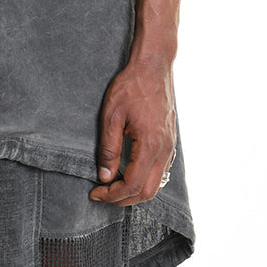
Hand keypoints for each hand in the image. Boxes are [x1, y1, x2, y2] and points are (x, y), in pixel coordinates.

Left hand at [88, 58, 176, 205]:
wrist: (153, 67)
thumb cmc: (131, 86)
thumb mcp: (111, 115)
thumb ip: (108, 149)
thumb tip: (105, 176)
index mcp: (150, 144)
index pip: (133, 184)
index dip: (113, 194)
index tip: (96, 193)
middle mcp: (165, 149)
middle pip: (148, 192)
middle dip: (124, 199)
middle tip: (103, 195)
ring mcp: (171, 146)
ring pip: (157, 184)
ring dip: (136, 192)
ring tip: (114, 188)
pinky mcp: (171, 141)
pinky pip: (161, 171)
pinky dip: (146, 181)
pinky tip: (130, 174)